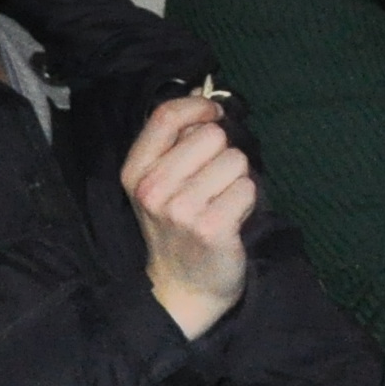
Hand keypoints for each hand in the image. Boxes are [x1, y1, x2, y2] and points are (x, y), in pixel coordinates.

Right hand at [121, 97, 255, 337]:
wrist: (183, 288)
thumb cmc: (177, 228)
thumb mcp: (160, 184)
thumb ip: (176, 143)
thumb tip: (204, 97)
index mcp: (136, 171)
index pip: (166, 115)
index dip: (199, 107)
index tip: (214, 114)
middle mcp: (153, 188)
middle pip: (211, 135)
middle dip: (223, 153)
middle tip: (213, 183)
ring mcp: (181, 210)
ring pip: (236, 160)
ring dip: (237, 179)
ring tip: (220, 203)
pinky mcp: (212, 227)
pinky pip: (248, 188)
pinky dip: (247, 201)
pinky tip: (231, 219)